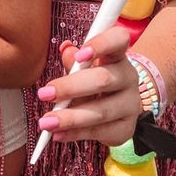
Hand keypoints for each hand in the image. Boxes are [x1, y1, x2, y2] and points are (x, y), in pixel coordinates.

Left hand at [36, 26, 139, 145]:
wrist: (117, 109)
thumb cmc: (94, 81)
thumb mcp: (84, 68)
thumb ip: (73, 60)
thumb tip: (65, 49)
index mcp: (117, 54)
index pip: (118, 40)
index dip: (101, 44)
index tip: (79, 55)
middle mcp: (129, 77)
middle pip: (103, 79)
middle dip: (70, 87)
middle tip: (44, 93)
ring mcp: (131, 104)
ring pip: (101, 111)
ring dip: (70, 117)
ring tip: (46, 122)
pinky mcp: (126, 128)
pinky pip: (99, 132)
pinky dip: (76, 134)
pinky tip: (58, 134)